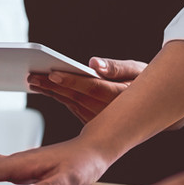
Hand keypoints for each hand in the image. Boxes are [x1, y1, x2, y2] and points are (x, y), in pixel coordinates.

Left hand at [28, 57, 143, 123]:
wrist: (152, 107)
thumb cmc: (144, 82)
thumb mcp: (138, 70)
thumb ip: (117, 67)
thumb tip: (95, 63)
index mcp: (120, 96)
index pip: (92, 87)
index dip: (71, 81)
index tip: (52, 73)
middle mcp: (108, 111)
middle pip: (75, 96)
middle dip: (52, 86)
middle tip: (32, 75)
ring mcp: (99, 119)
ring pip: (70, 103)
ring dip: (51, 92)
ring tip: (33, 80)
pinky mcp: (92, 121)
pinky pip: (71, 107)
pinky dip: (57, 97)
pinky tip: (44, 88)